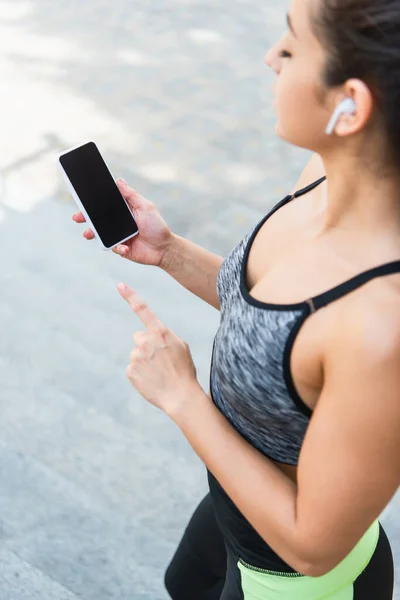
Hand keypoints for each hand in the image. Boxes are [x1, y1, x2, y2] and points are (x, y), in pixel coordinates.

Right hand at [72, 179, 172, 267]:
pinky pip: (113, 247)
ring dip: (92, 233)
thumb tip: (118, 180)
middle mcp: (118, 222)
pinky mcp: (121, 248)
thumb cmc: (157, 226)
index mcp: (123, 210)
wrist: (164, 249)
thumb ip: (131, 195)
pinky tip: (125, 248)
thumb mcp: (145, 207)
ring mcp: (118, 236)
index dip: (93, 201)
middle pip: (97, 218)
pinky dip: (118, 248)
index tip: (82, 197)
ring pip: (100, 234)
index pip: (105, 203)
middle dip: (85, 217)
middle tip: (77, 216)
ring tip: (87, 234)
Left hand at [118, 283, 199, 413]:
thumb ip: (164, 335)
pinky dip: (140, 373)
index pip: (143, 309)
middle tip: (161, 360)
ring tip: (159, 372)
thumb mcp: (181, 346)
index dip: (130, 295)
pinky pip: (133, 368)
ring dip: (145, 361)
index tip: (119, 285)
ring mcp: (136, 356)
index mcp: (160, 332)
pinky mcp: (130, 370)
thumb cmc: (184, 370)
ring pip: (136, 354)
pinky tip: (152, 380)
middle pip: (139, 337)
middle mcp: (145, 341)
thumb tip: (149, 335)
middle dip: (146, 345)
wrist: (180, 396)